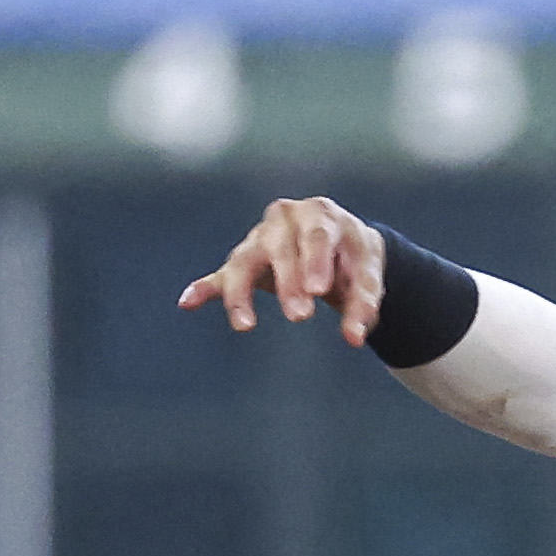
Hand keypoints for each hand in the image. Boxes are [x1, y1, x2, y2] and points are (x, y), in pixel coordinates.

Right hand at [179, 197, 387, 345]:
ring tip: (245, 325)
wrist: (341, 244)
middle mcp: (284, 221)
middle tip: (301, 315)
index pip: (316, 236)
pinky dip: (205, 289)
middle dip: (288, 282)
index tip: (317, 290)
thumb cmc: (353, 259)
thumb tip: (354, 339)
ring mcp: (259, 239)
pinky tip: (188, 303)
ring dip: (243, 293)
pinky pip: (221, 275)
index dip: (314, 261)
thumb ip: (364, 306)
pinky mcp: (243, 260)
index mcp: (319, 216)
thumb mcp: (368, 276)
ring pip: (244, 262)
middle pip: (281, 249)